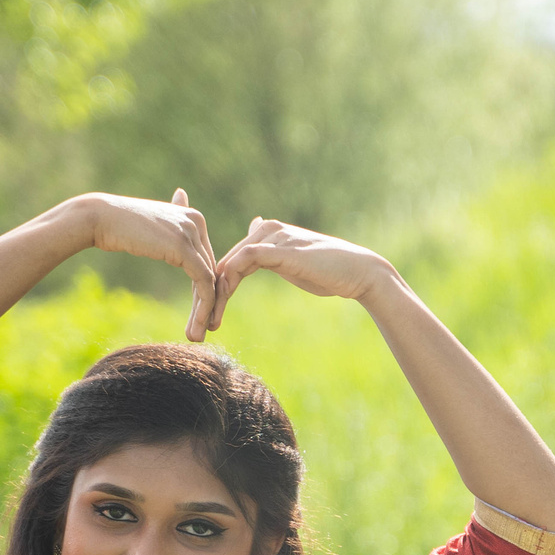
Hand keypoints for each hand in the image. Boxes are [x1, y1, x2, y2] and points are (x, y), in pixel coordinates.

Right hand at [80, 189, 219, 337]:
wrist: (99, 218)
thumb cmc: (118, 227)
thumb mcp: (151, 232)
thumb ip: (168, 239)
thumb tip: (170, 243)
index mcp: (192, 217)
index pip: (206, 260)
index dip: (204, 291)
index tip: (200, 316)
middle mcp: (197, 221)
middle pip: (210, 271)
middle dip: (208, 305)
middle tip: (204, 331)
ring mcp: (192, 232)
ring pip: (209, 279)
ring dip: (205, 311)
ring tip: (198, 336)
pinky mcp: (183, 246)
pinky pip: (203, 281)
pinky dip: (203, 307)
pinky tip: (196, 325)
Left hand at [211, 219, 396, 319]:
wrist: (358, 272)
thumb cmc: (329, 272)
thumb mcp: (293, 262)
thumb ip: (270, 254)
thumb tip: (255, 229)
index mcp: (266, 233)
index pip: (229, 260)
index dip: (213, 289)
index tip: (205, 317)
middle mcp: (266, 230)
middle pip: (224, 262)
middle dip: (207, 295)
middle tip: (196, 325)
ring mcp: (273, 237)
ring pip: (230, 263)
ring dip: (213, 294)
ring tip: (206, 321)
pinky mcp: (280, 249)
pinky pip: (243, 261)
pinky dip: (227, 282)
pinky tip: (219, 303)